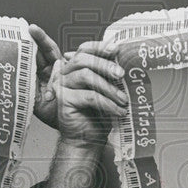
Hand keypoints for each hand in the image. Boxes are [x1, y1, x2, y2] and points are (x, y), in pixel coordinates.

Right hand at [30, 26, 126, 146]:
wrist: (88, 139)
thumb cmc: (98, 115)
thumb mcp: (108, 91)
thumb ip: (110, 75)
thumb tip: (125, 60)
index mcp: (76, 68)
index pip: (85, 50)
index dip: (100, 47)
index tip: (117, 49)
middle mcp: (66, 74)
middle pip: (83, 59)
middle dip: (105, 65)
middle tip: (121, 74)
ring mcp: (62, 86)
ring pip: (86, 75)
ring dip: (109, 87)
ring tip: (123, 100)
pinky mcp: (64, 100)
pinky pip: (89, 96)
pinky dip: (107, 103)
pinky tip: (118, 111)